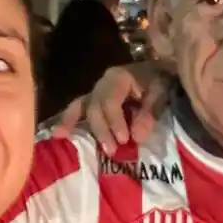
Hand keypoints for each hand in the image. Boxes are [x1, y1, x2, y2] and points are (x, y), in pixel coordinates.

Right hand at [46, 62, 172, 152]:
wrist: (163, 72)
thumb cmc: (162, 81)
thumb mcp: (162, 92)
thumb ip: (150, 113)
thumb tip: (137, 137)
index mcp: (118, 76)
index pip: (110, 101)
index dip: (115, 121)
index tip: (125, 139)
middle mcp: (103, 82)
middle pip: (95, 107)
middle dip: (101, 129)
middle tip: (112, 150)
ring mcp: (97, 91)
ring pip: (83, 107)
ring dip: (75, 124)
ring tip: (65, 139)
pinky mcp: (96, 100)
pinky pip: (79, 108)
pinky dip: (69, 120)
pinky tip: (58, 134)